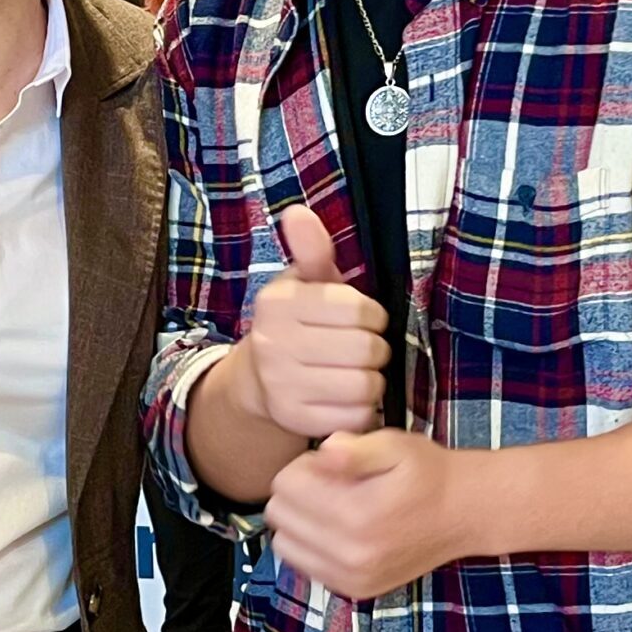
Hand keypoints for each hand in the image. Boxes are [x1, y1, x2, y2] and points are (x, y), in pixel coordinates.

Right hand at [231, 206, 387, 440]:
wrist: (257, 378)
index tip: (360, 319)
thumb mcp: (304, 282)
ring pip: (365, 385)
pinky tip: (345, 397)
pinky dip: (361, 409)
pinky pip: (355, 416)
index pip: (360, 309)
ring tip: (354, 372)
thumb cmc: (296, 323)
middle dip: (374, 349)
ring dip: (371, 380)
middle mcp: (273, 343)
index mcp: (278, 303)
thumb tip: (298, 212)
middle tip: (360, 349)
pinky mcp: (294, 419)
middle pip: (367, 349)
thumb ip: (312, 250)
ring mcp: (281, 385)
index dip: (371, 315)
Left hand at [266, 430, 471, 599]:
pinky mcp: (356, 590)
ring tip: (335, 506)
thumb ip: (353, 449)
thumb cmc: (427, 474)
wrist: (465, 513)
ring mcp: (352, 578)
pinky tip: (339, 529)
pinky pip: (304, 565)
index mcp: (357, 515)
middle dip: (299, 492)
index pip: (285, 485)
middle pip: (280, 514)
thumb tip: (321, 455)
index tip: (331, 465)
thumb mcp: (395, 445)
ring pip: (284, 544)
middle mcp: (351, 554)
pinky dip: (312, 545)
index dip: (304, 466)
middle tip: (333, 484)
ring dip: (300, 521)